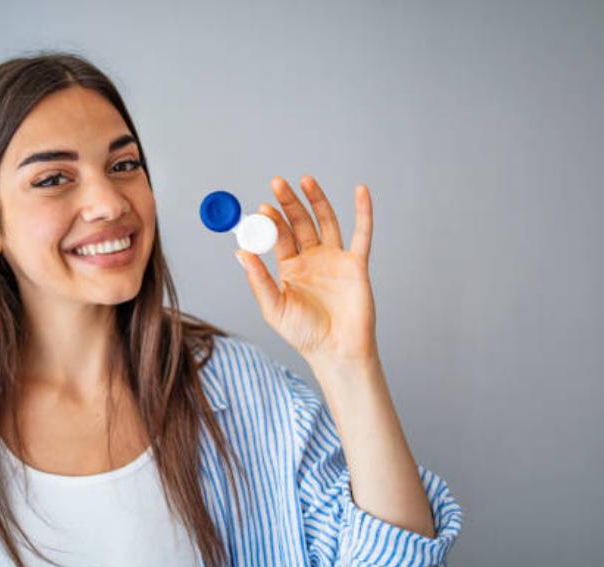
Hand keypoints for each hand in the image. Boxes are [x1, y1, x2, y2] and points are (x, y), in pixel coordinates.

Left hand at [236, 175, 377, 365]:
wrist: (336, 351)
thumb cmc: (304, 334)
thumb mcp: (274, 307)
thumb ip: (258, 280)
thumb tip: (240, 253)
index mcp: (290, 268)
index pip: (279, 237)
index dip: (271, 221)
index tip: (262, 208)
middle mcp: (311, 259)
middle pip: (300, 223)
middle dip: (289, 203)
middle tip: (277, 183)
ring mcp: (335, 259)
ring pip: (326, 221)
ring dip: (317, 199)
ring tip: (305, 179)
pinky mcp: (356, 265)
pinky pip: (362, 234)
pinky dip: (363, 211)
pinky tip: (360, 190)